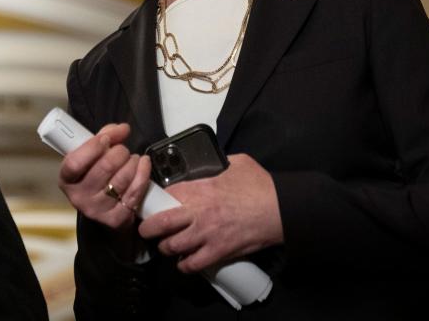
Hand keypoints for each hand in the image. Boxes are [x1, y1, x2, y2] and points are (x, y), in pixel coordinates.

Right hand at [59, 123, 151, 229]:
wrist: (105, 208)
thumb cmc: (96, 175)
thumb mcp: (91, 155)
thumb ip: (103, 137)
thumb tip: (122, 129)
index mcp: (67, 179)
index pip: (74, 163)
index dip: (92, 147)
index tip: (105, 138)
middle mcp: (79, 197)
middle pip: (104, 168)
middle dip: (119, 152)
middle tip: (122, 150)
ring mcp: (98, 210)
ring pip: (122, 178)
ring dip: (133, 161)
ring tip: (133, 158)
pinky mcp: (116, 219)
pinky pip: (135, 191)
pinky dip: (143, 173)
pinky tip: (143, 164)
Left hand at [137, 154, 282, 272]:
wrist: (280, 209)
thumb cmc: (260, 185)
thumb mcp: (237, 162)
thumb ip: (219, 163)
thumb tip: (213, 162)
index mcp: (200, 188)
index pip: (166, 195)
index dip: (157, 199)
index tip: (155, 202)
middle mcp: (198, 213)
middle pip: (159, 224)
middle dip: (148, 228)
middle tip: (147, 229)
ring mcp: (206, 235)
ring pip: (171, 247)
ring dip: (166, 247)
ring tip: (167, 245)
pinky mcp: (218, 252)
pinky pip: (192, 264)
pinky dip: (185, 265)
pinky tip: (185, 261)